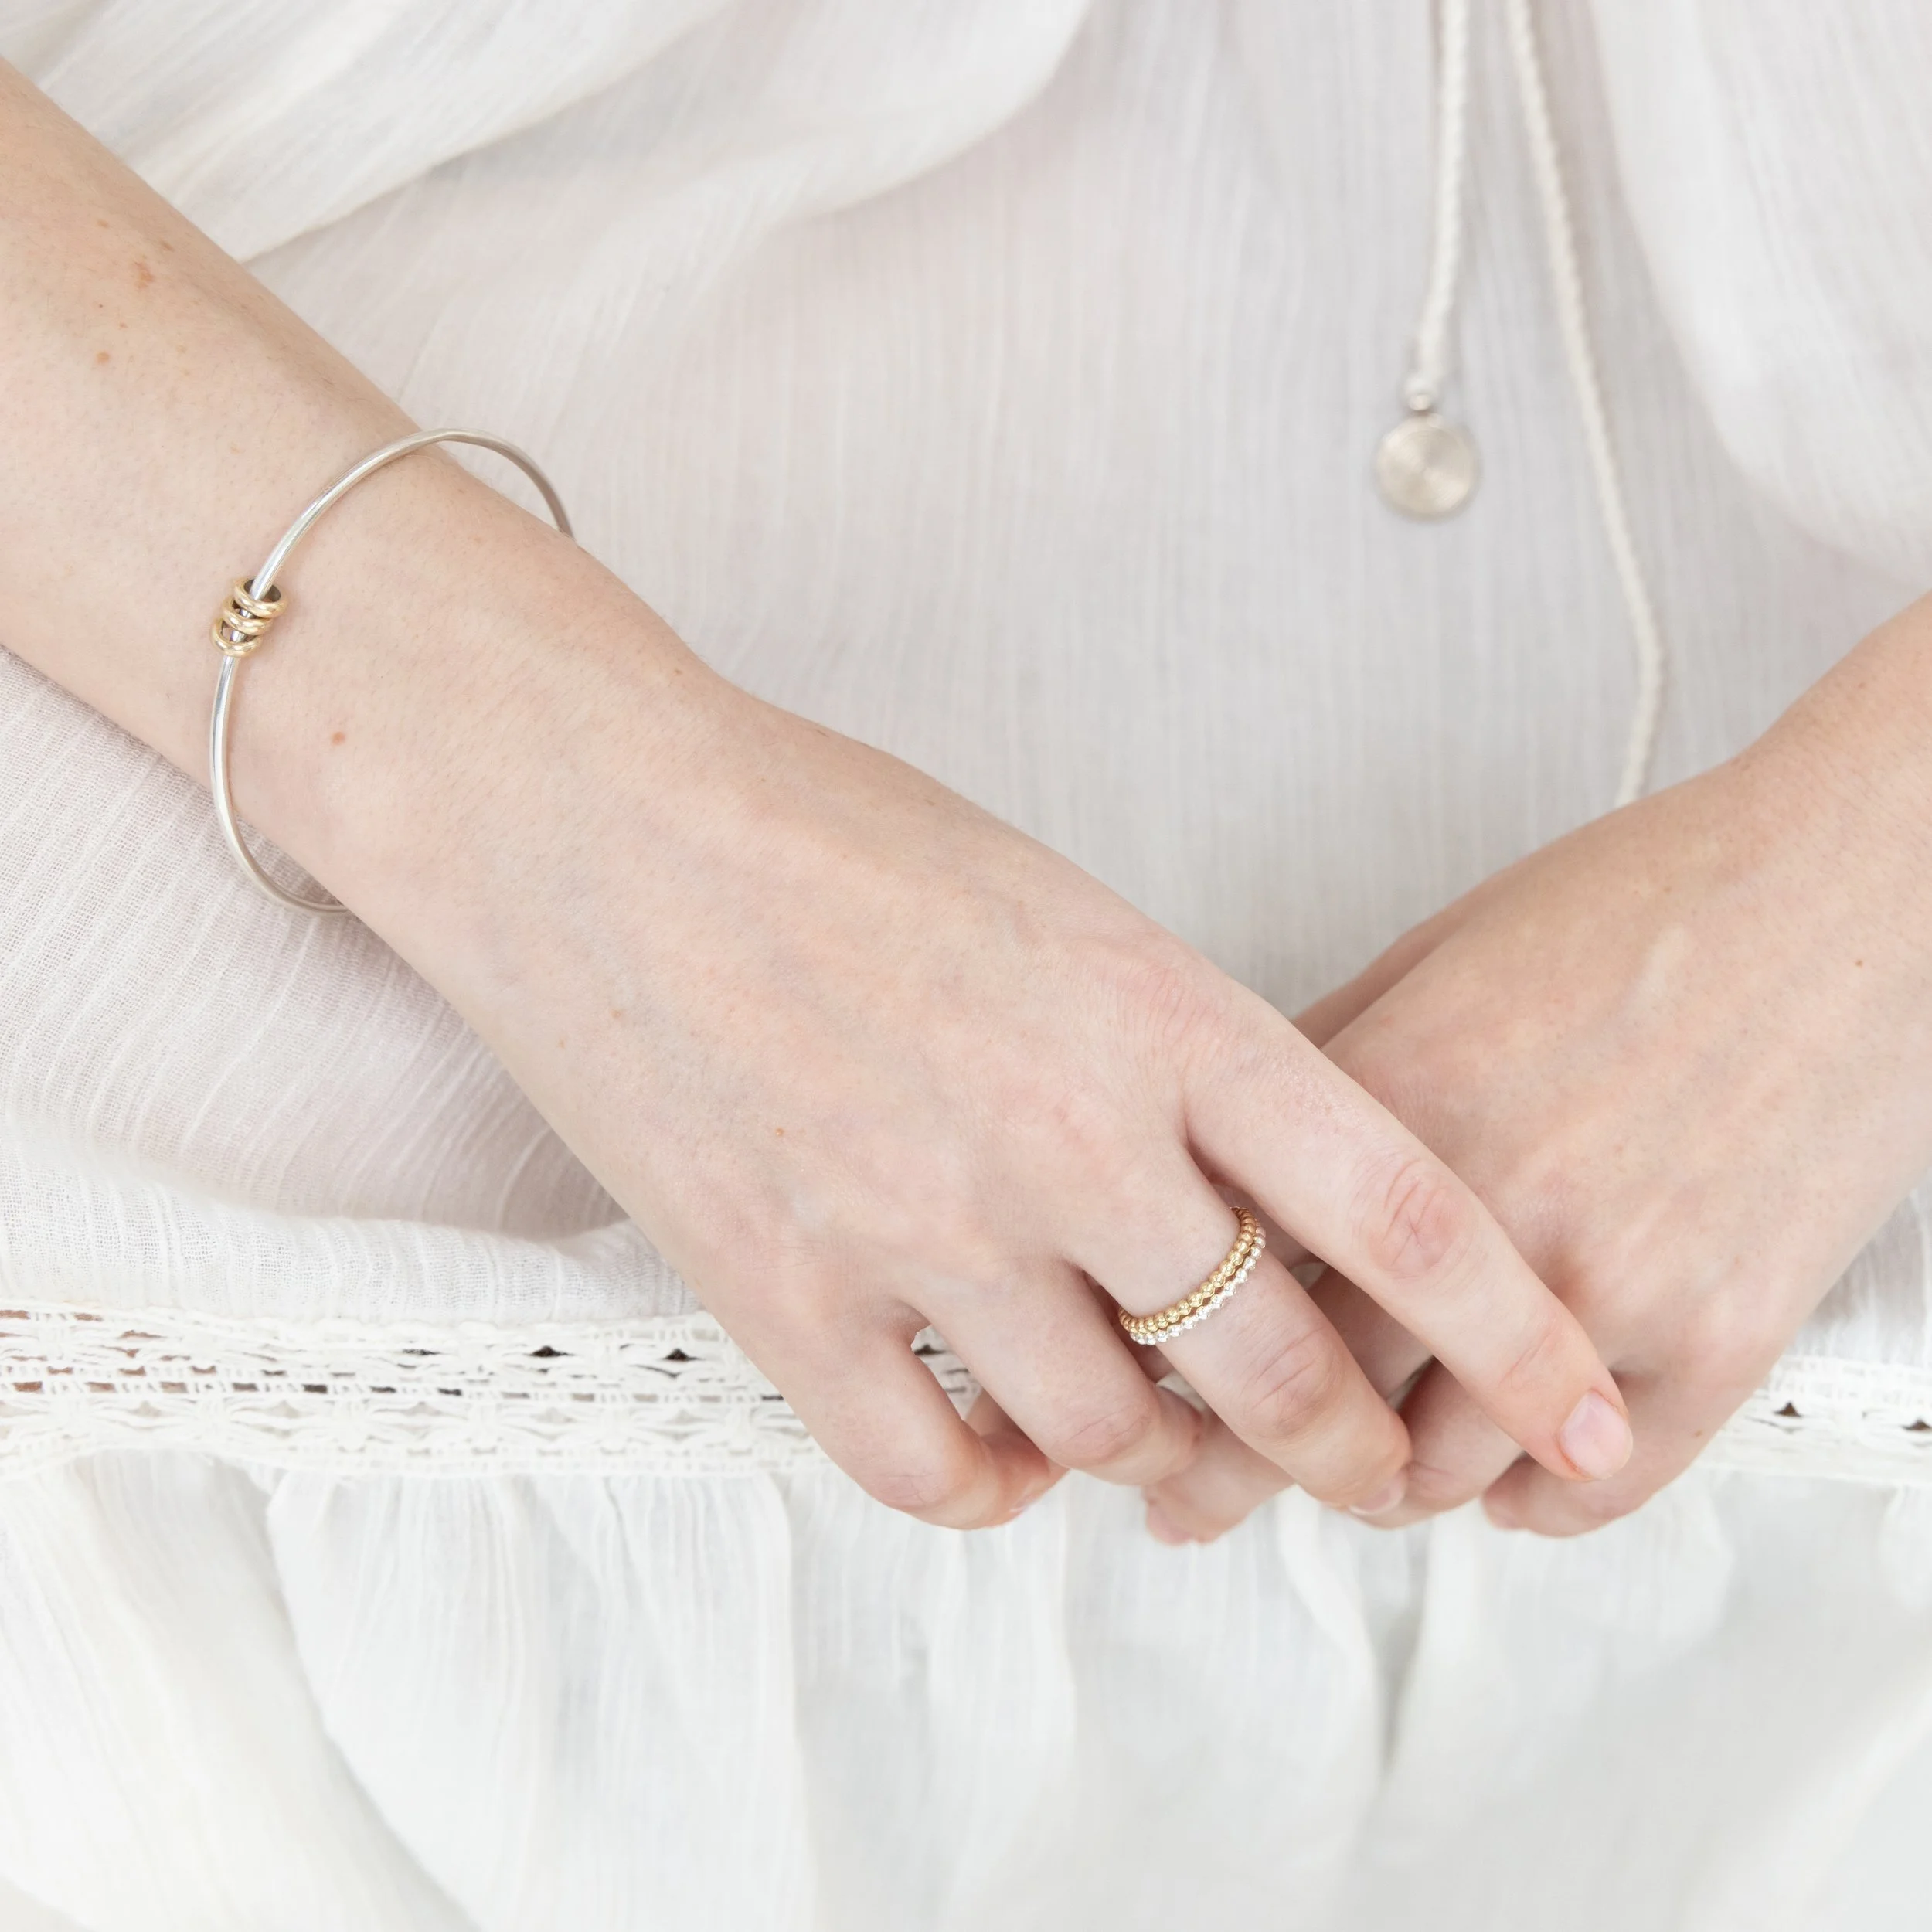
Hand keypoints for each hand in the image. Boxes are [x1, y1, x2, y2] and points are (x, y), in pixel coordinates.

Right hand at [0, 63, 1623, 1530]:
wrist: (596, 819)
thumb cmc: (829, 832)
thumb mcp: (1058, 909)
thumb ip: (1168, 1063)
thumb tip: (1242, 1214)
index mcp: (1155, 1012)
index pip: (1400, 1207)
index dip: (1516, 1330)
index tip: (1581, 1403)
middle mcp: (1060, 1137)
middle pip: (1275, 1369)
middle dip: (1352, 1448)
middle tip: (1371, 1470)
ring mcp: (918, 1227)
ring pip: (1112, 1439)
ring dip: (1158, 1459)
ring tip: (1151, 1432)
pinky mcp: (780, 1295)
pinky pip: (935, 1475)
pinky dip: (994, 1489)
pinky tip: (999, 1448)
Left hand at [1144, 602, 1931, 1540]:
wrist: (1847, 890)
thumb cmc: (1648, 900)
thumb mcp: (1437, 952)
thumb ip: (1323, 1062)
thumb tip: (1230, 1155)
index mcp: (1391, 1100)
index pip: (1228, 1271)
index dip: (1162, 1351)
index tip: (1138, 1385)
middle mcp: (1482, 1208)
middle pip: (1312, 1396)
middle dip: (1239, 1463)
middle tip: (1204, 1488)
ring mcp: (1607, 1283)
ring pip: (1438, 1471)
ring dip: (1383, 1486)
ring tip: (1357, 1475)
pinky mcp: (1723, 1336)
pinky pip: (1592, 1487)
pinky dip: (1529, 1501)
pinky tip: (1501, 1477)